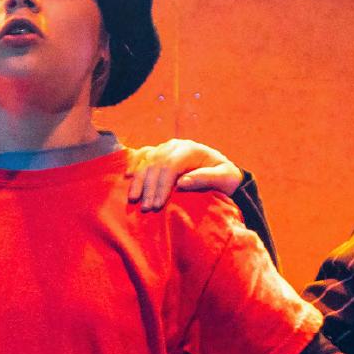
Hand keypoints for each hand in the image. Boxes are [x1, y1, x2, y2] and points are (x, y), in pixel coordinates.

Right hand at [126, 139, 242, 210]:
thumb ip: (205, 179)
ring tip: (134, 199)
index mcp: (192, 150)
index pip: (170, 165)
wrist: (224, 172)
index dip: (162, 185)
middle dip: (149, 187)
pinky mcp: (160, 153)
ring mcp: (166, 147)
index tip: (157, 205)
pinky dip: (134, 164)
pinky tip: (127, 177)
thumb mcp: (225, 179)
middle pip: (156, 164)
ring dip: (138, 180)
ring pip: (147, 160)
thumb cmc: (226, 178)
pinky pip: (143, 155)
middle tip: (146, 208)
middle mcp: (176, 145)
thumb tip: (182, 183)